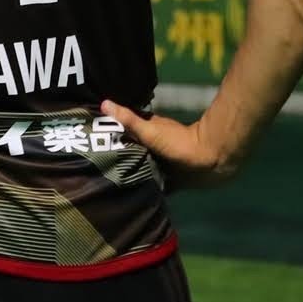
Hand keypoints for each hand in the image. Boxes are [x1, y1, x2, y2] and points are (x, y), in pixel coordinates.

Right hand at [101, 100, 243, 189]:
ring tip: (110, 187)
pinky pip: (154, 188)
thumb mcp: (149, 130)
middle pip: (130, 155)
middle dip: (117, 162)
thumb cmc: (179, 142)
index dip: (109, 139)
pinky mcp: (170, 183)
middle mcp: (152, 150)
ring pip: (141, 172)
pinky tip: (133, 200)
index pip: (123, 136)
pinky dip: (145, 192)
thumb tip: (103, 102)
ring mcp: (162, 167)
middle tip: (97, 172)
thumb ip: (128, 120)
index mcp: (146, 135)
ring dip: (130, 177)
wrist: (212, 160)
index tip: (90, 146)